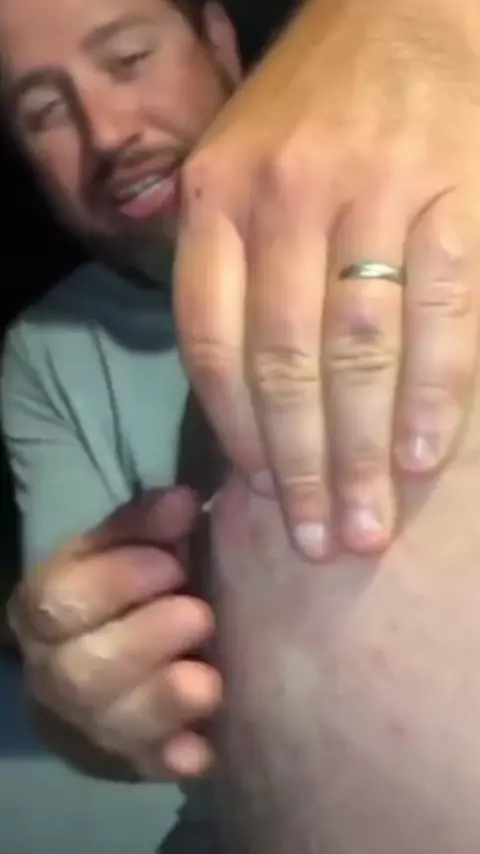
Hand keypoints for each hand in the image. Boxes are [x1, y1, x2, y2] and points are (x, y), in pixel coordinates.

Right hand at [9, 488, 220, 778]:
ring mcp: (89, 722)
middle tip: (200, 615)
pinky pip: (146, 767)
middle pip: (79, 672)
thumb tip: (183, 501)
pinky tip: (203, 747)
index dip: (117, 582)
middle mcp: (55, 670)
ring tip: (210, 682)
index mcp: (46, 608)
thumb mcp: (131, 546)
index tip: (174, 561)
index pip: (59, 601)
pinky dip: (174, 757)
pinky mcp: (130, 759)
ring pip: (109, 726)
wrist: (129, 650)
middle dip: (144, 642)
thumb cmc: (138, 584)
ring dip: (162, 702)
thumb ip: (149, 525)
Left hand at [175, 0, 479, 560]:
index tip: (258, 497)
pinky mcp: (457, 194)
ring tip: (363, 528)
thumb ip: (222, 263)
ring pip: (360, 350)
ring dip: (361, 453)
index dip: (238, 433)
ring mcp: (376, 193)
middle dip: (301, 467)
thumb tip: (235, 399)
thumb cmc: (313, 109)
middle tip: (315, 544)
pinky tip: (421, 460)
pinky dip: (434, 395)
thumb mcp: (233, 164)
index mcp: (219, 195)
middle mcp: (288, 195)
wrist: (406, 13)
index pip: (215, 341)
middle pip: (286, 362)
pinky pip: (447, 313)